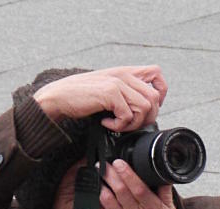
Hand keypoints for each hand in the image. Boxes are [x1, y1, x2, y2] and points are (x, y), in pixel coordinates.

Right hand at [33, 65, 166, 131]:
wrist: (60, 96)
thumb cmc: (83, 96)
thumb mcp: (109, 89)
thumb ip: (126, 92)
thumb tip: (145, 109)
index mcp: (127, 72)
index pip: (157, 75)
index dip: (159, 94)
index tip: (146, 108)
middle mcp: (125, 75)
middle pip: (154, 98)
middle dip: (146, 118)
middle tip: (129, 124)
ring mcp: (118, 83)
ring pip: (144, 108)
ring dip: (132, 124)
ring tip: (117, 125)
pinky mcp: (110, 93)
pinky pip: (128, 116)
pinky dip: (118, 126)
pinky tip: (106, 123)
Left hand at [98, 160, 177, 208]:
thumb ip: (165, 193)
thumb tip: (162, 175)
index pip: (138, 187)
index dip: (127, 174)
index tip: (119, 163)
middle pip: (120, 191)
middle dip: (110, 174)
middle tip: (104, 164)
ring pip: (107, 201)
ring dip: (101, 187)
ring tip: (98, 177)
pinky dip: (97, 203)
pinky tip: (95, 195)